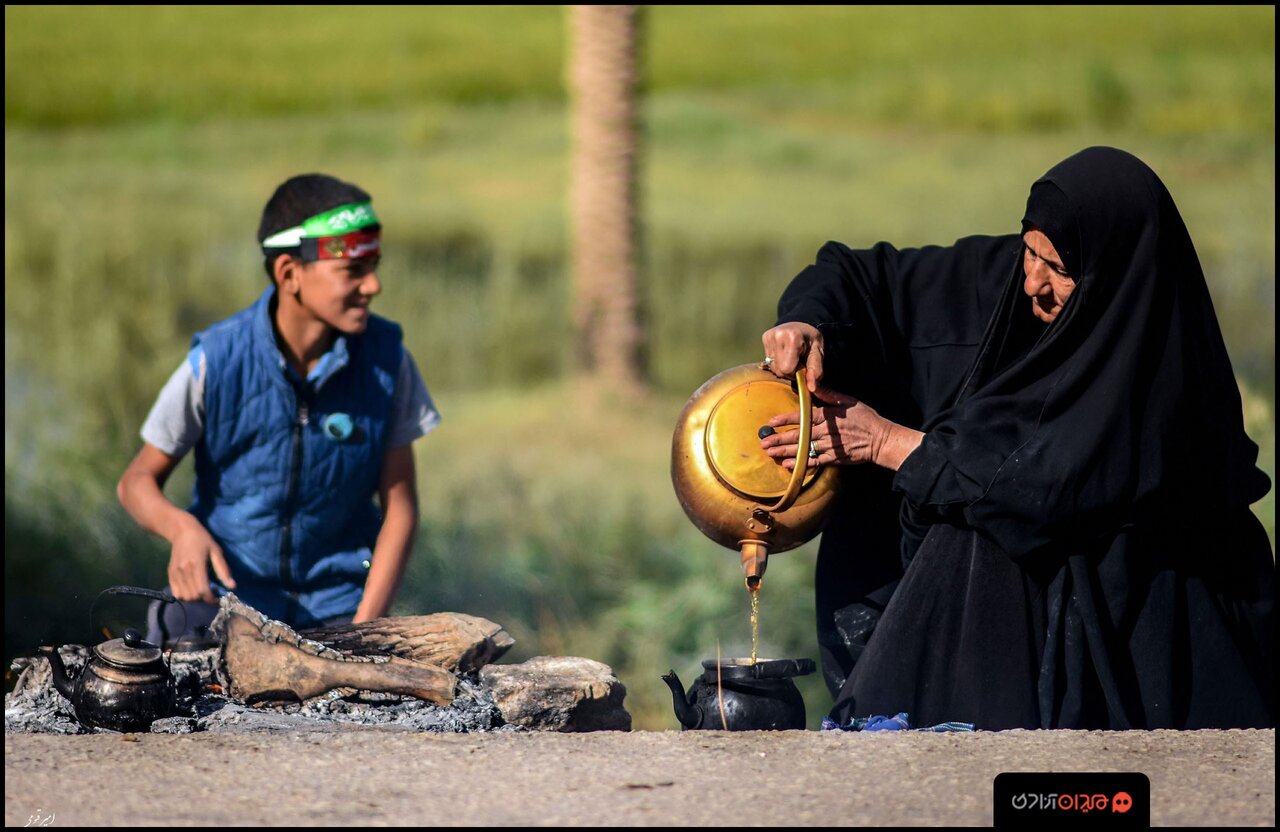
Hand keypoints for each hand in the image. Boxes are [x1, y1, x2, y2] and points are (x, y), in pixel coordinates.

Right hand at [168, 515, 235, 603]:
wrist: (181, 531)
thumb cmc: (203, 540)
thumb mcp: (216, 551)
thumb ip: (223, 570)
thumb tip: (232, 587)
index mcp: (196, 564)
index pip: (202, 590)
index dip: (211, 598)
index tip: (218, 598)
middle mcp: (183, 571)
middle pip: (193, 596)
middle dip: (204, 599)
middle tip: (211, 594)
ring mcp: (175, 574)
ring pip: (184, 597)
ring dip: (195, 598)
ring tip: (202, 592)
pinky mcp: (170, 574)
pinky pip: (176, 593)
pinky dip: (185, 596)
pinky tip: (192, 589)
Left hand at [760, 385, 923, 471]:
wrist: (880, 439)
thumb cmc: (865, 418)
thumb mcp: (848, 401)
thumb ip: (829, 394)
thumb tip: (813, 383)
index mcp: (827, 416)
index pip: (802, 417)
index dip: (785, 419)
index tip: (771, 421)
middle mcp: (825, 431)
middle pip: (798, 435)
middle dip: (779, 438)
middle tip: (764, 442)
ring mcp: (829, 446)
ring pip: (803, 449)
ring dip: (785, 451)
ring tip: (770, 453)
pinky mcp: (834, 458)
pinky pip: (814, 461)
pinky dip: (801, 463)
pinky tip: (788, 465)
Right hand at [761, 322, 823, 391]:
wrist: (803, 322)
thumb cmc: (812, 339)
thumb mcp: (818, 353)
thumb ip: (815, 370)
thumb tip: (811, 388)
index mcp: (793, 338)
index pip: (787, 369)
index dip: (795, 372)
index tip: (802, 365)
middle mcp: (778, 335)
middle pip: (778, 369)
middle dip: (788, 370)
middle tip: (797, 361)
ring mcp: (769, 336)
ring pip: (772, 366)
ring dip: (782, 366)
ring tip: (791, 356)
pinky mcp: (765, 337)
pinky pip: (769, 359)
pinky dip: (777, 360)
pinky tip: (784, 352)